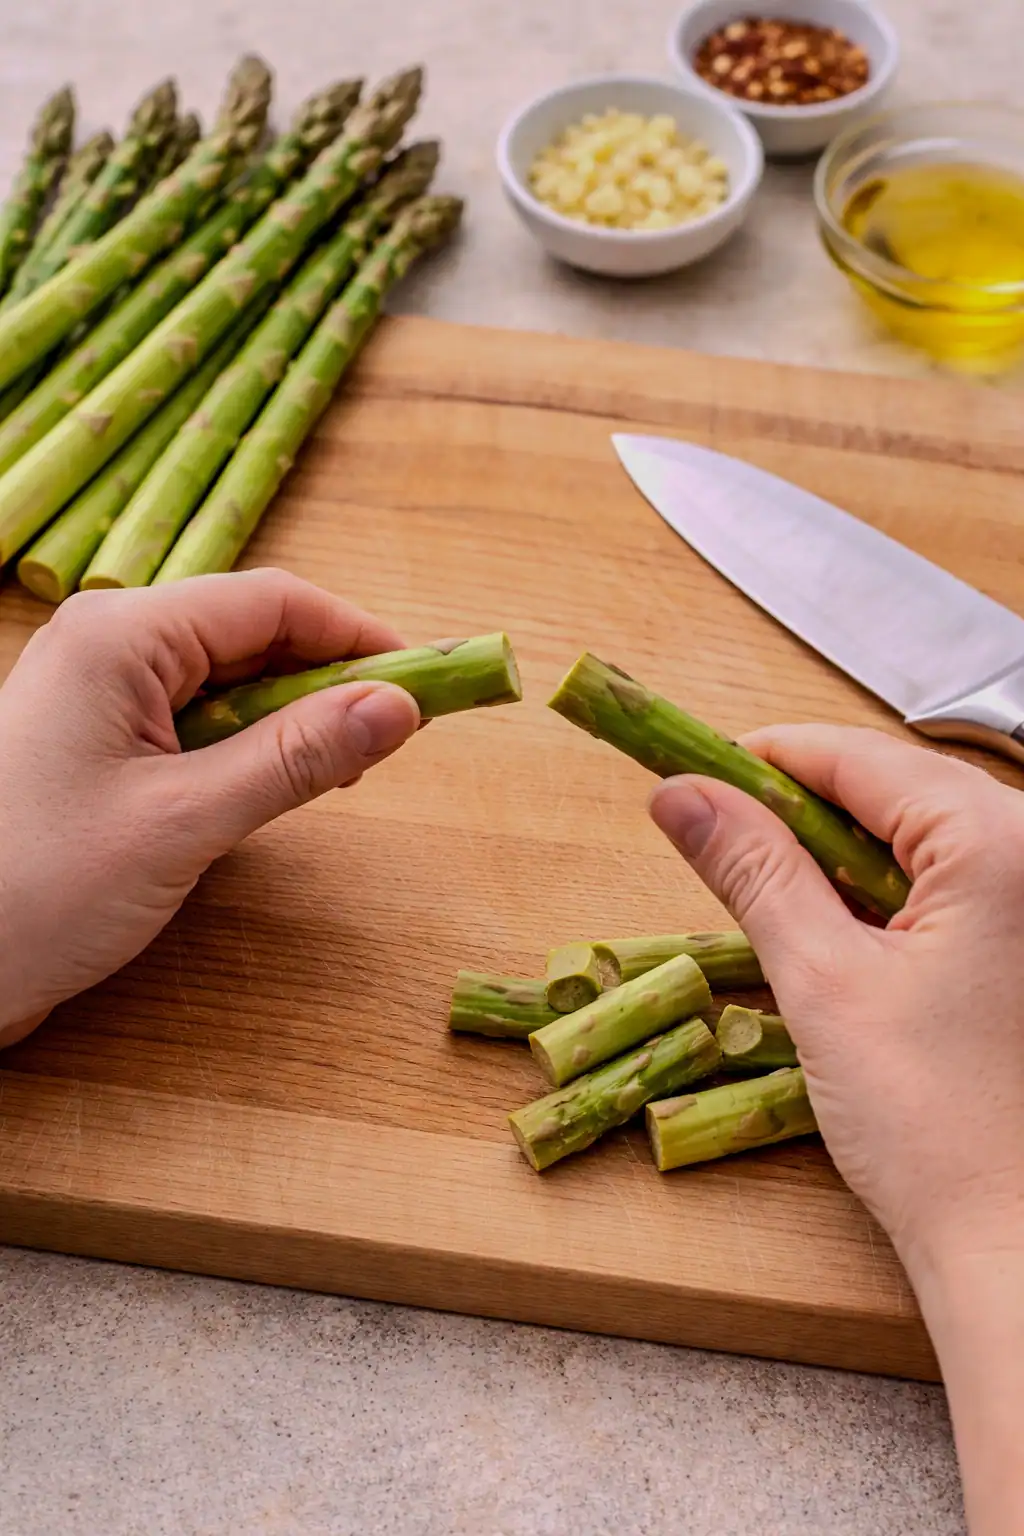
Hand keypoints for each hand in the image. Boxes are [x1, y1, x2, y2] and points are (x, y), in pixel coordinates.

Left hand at [0, 569, 419, 1047]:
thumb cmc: (36, 889)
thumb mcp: (183, 822)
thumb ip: (296, 758)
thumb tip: (400, 708)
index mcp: (122, 635)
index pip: (274, 602)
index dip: (361, 638)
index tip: (430, 686)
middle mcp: (110, 646)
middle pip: (254, 634)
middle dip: (329, 681)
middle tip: (394, 742)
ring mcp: (100, 694)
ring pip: (229, 681)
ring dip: (290, 721)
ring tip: (338, 776)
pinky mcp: (99, 744)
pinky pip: (195, 722)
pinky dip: (247, 749)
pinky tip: (272, 791)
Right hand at [650, 727, 1023, 1533]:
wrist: (1016, 1251)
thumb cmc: (935, 1126)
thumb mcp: (822, 981)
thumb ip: (752, 870)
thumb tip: (681, 796)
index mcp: (998, 841)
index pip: (861, 757)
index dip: (766, 761)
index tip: (693, 777)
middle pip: (893, 792)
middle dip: (799, 815)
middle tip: (718, 849)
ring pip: (918, 842)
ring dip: (839, 863)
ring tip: (775, 907)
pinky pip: (948, 890)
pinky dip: (883, 903)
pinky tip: (842, 944)